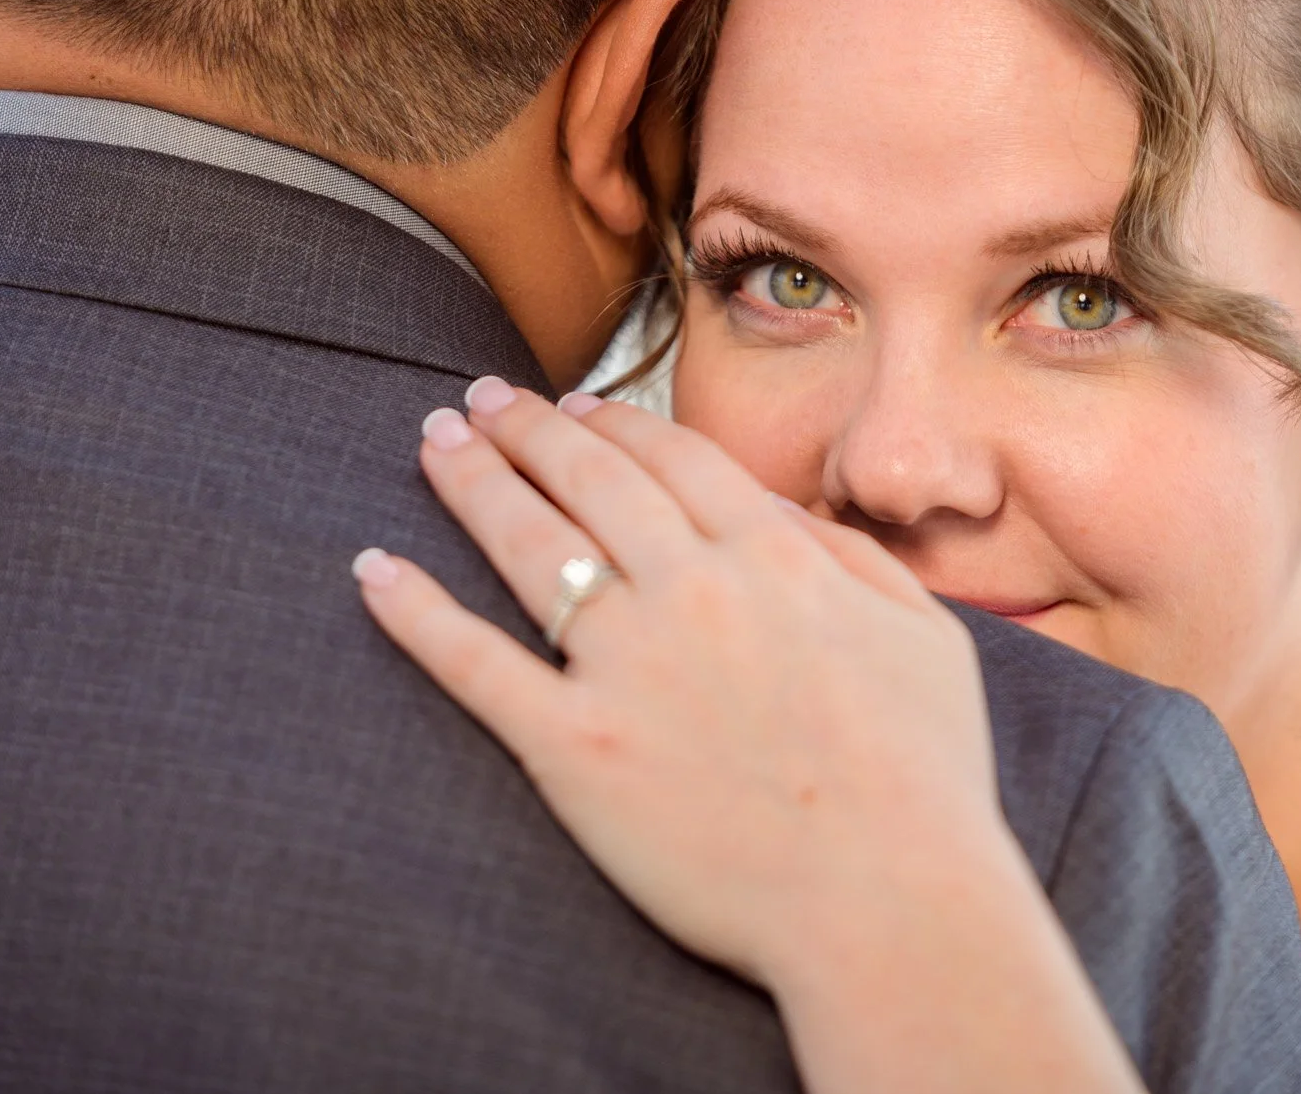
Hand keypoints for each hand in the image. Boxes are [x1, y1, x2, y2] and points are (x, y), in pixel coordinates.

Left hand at [354, 376, 1008, 988]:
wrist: (889, 903)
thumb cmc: (925, 778)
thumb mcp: (923, 634)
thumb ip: (849, 557)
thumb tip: (778, 513)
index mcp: (774, 556)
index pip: (672, 457)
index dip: (612, 419)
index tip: (573, 402)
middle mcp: (691, 589)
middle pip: (587, 478)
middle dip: (525, 426)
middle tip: (480, 398)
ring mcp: (627, 665)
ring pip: (527, 543)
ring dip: (471, 479)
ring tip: (433, 441)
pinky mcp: (575, 748)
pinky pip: (476, 664)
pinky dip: (416, 612)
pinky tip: (374, 570)